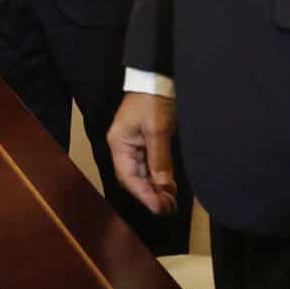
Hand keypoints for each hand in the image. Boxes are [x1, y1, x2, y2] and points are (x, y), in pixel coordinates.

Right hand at [106, 91, 179, 215]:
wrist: (155, 80)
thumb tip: (164, 187)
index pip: (128, 176)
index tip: (160, 208)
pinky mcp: (144, 144)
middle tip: (168, 209)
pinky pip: (148, 167)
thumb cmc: (153, 101)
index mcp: (119, 143)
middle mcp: (122, 148)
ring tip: (170, 203)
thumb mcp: (158, 130)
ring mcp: (133, 146)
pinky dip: (157, 179)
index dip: (143, 194)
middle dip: (149, 195)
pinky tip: (168, 188)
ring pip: (140, 175)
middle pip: (132, 179)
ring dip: (154, 189)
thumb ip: (160, 159)